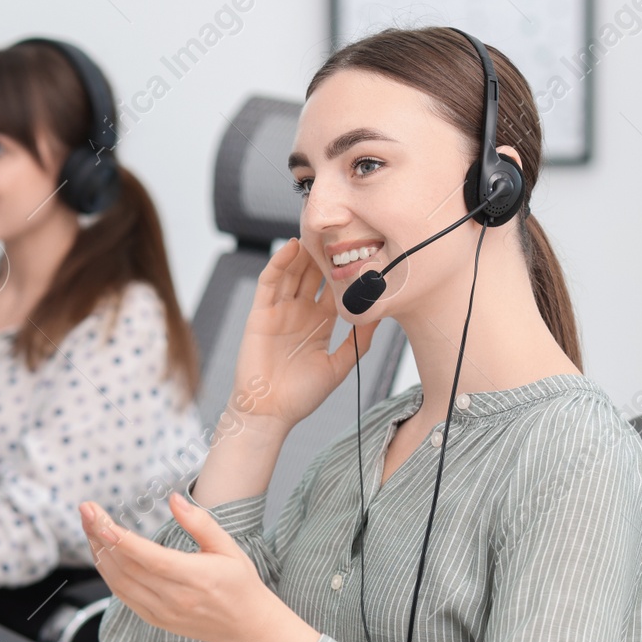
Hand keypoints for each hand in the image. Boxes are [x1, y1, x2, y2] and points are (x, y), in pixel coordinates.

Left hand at [80, 495, 319, 641]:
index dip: (122, 541)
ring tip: (89, 527)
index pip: (151, 559)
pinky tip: (101, 553)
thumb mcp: (228, 548)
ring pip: (120, 582)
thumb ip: (200, 523)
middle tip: (87, 511)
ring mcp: (162, 612)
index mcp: (196, 578)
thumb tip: (174, 499)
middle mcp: (176, 598)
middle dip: (101, 537)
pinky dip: (108, 573)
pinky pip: (123, 596)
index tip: (100, 520)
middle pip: (128, 567)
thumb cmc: (239, 583)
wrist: (245, 627)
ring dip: (100, 553)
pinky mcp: (155, 619)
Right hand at [228, 237, 368, 436]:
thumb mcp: (338, 366)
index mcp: (319, 323)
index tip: (363, 250)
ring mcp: (279, 310)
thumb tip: (381, 317)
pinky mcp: (260, 313)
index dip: (345, 270)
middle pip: (313, 274)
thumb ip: (358, 341)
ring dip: (303, 252)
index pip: (333, 288)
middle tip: (340, 229)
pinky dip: (279, 263)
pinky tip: (291, 248)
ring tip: (317, 230)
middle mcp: (300, 312)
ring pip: (292, 272)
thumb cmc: (301, 396)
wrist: (270, 412)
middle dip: (324, 253)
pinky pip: (270, 282)